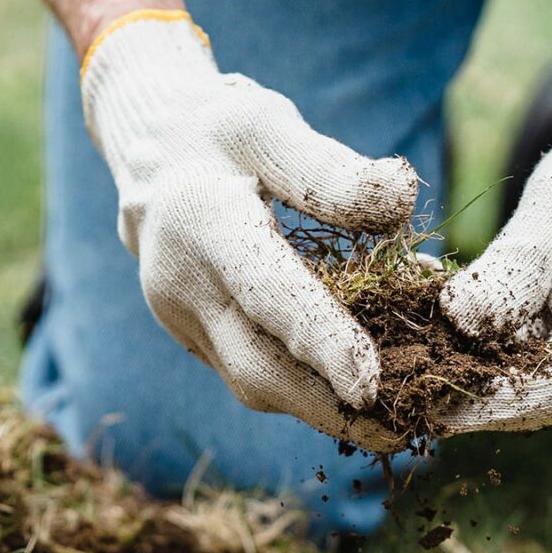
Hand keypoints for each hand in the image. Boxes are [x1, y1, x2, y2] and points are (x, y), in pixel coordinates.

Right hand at [82, 12, 419, 450]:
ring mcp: (180, 320)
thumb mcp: (269, 123)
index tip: (372, 385)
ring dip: (321, 408)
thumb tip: (403, 198)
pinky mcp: (193, 338)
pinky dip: (304, 386)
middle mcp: (180, 284)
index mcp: (200, 220)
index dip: (320, 342)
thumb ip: (331, 168)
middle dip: (328, 407)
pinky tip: (355, 390)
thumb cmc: (218, 129)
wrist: (147, 153)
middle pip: (255, 367)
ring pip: (252, 383)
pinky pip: (250, 372)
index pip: (266, 293)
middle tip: (404, 429)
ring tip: (393, 418)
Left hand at [437, 54, 551, 431]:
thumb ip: (515, 266)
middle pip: (542, 392)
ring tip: (403, 343)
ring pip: (529, 371)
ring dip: (467, 360)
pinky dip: (479, 333)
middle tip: (398, 383)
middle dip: (469, 389)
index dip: (497, 407)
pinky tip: (428, 309)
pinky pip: (526, 345)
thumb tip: (456, 322)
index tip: (432, 408)